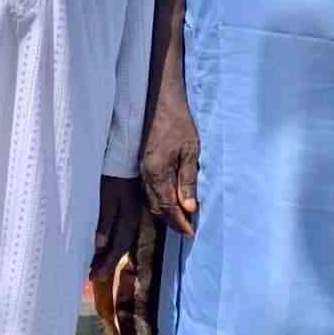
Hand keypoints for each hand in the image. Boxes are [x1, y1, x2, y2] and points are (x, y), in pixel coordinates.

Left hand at [92, 176, 142, 283]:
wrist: (124, 153)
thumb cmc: (113, 174)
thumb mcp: (107, 195)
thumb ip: (105, 220)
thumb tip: (99, 245)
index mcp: (128, 218)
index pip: (118, 246)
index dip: (106, 262)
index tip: (94, 276)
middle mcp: (132, 218)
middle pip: (120, 246)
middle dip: (107, 263)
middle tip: (93, 276)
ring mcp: (131, 212)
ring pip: (120, 239)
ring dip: (108, 254)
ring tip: (96, 267)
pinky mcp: (126, 206)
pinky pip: (119, 230)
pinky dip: (109, 241)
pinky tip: (101, 246)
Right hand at [139, 89, 200, 237]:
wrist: (160, 101)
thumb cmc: (179, 124)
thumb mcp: (190, 151)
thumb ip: (188, 181)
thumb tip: (189, 208)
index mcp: (157, 173)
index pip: (168, 207)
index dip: (180, 223)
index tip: (192, 233)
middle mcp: (146, 175)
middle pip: (157, 208)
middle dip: (172, 221)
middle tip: (188, 229)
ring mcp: (141, 170)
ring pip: (150, 201)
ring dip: (165, 213)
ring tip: (181, 218)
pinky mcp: (142, 164)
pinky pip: (148, 191)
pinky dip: (159, 201)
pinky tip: (169, 200)